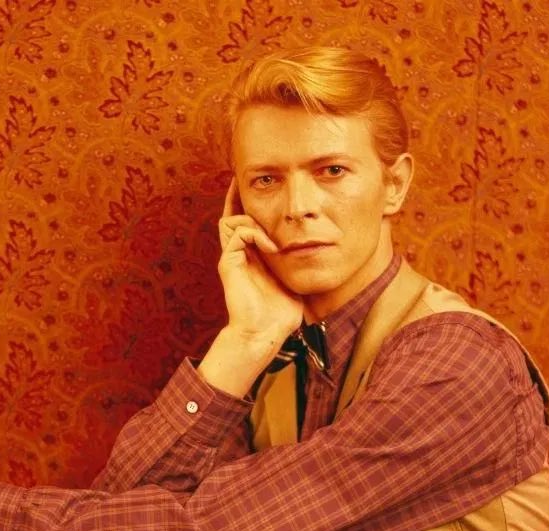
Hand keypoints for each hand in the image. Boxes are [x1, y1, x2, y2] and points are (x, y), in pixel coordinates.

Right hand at [196, 181, 304, 397]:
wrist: (264, 333)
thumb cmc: (281, 312)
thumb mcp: (295, 277)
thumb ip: (298, 258)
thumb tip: (320, 243)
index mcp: (252, 256)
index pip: (246, 221)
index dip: (250, 202)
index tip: (263, 185)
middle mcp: (238, 254)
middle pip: (231, 214)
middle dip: (239, 195)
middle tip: (248, 179)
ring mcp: (232, 258)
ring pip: (230, 219)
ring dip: (254, 218)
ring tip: (274, 236)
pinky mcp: (228, 263)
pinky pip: (239, 232)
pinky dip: (256, 233)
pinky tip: (273, 247)